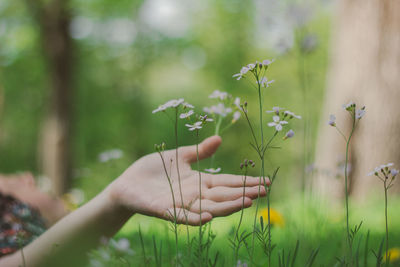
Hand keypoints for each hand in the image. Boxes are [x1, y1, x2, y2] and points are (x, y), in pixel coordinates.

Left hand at [109, 136, 267, 225]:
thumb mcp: (179, 156)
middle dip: (243, 193)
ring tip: (247, 201)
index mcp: (199, 181)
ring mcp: (181, 204)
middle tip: (265, 191)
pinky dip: (194, 218)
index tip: (266, 181)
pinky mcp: (164, 210)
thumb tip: (220, 139)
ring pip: (209, 207)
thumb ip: (199, 152)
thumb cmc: (153, 170)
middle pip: (223, 195)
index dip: (245, 182)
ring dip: (227, 206)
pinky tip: (208, 216)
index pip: (227, 182)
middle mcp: (195, 195)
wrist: (127, 183)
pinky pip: (182, 216)